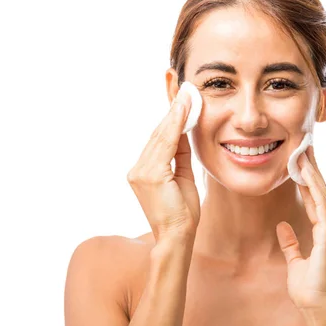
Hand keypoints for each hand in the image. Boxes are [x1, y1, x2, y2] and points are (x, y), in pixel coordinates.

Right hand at [126, 89, 199, 243]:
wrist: (177, 237)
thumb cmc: (182, 213)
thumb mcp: (183, 178)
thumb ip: (181, 155)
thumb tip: (185, 131)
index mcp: (145, 171)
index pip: (160, 138)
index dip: (171, 118)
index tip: (181, 98)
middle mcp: (138, 169)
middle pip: (159, 133)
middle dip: (173, 110)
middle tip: (184, 88)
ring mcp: (141, 172)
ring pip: (162, 136)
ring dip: (176, 113)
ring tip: (187, 94)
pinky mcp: (149, 175)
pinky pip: (166, 144)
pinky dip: (175, 126)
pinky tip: (184, 110)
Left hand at [276, 145, 325, 310]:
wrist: (315, 307)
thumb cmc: (308, 289)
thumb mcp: (294, 262)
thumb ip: (290, 244)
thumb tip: (282, 226)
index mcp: (324, 233)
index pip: (315, 200)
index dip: (307, 181)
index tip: (300, 163)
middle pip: (321, 192)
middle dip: (312, 170)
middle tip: (303, 148)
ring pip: (323, 194)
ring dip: (313, 173)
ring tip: (304, 153)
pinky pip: (322, 207)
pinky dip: (315, 189)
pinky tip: (307, 174)